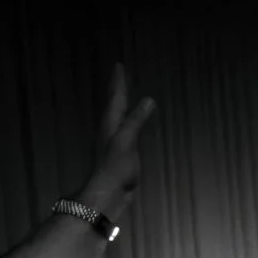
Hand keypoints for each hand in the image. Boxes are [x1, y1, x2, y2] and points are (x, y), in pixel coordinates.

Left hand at [79, 64, 156, 210]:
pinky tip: (131, 123)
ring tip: (124, 93)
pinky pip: (125, 128)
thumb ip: (135, 120)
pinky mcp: (121, 151)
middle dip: (117, 89)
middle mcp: (110, 129)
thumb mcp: (126, 141)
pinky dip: (129, 119)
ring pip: (118, 115)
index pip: (115, 98)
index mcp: (111, 124)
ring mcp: (115, 140)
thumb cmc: (116, 167)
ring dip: (121, 103)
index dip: (118, 82)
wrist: (109, 192)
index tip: (118, 65)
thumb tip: (148, 100)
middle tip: (120, 74)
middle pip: (114, 104)